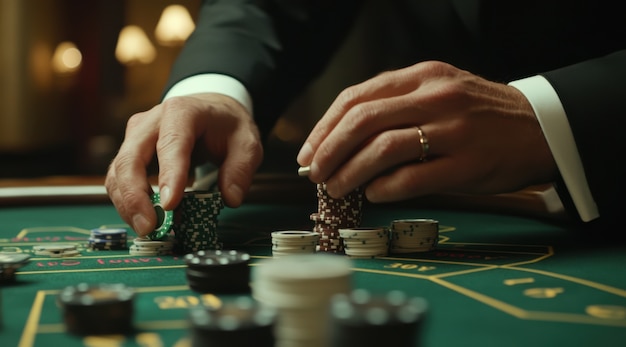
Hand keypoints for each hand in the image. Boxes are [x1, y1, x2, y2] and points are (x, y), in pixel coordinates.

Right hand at [106, 93, 262, 235]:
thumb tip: (230, 198)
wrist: (210, 109)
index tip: (170, 205)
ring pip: (119, 171)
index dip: (169, 175)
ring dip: (127, 204)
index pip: (171, 144)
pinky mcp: (130, 152)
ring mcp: (136, 136)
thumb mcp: (247, 141)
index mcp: (182, 112)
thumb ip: (241, 169)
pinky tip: (142, 219)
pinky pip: (119, 178)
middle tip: (149, 227)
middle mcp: (150, 122)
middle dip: (135, 196)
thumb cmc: (226, 125)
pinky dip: (126, 202)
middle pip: (130, 158)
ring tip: (147, 229)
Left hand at [297, 61, 557, 201]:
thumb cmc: (479, 114)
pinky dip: (384, 189)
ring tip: (336, 188)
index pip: (358, 96)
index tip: (308, 150)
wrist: (540, 128)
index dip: (325, 126)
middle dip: (329, 150)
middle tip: (313, 173)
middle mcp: (435, 97)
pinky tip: (374, 194)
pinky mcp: (466, 164)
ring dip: (350, 172)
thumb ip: (396, 107)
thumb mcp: (439, 93)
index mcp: (423, 77)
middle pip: (363, 120)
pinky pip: (412, 178)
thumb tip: (340, 141)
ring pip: (383, 149)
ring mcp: (452, 130)